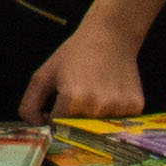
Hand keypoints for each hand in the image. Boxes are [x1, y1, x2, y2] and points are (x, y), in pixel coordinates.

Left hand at [25, 28, 148, 121]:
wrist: (111, 36)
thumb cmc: (74, 55)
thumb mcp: (43, 76)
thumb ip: (29, 106)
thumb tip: (38, 129)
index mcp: (72, 99)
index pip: (57, 127)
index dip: (54, 117)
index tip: (59, 103)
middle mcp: (96, 107)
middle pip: (78, 130)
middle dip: (73, 118)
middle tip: (79, 94)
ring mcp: (118, 108)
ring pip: (98, 128)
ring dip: (93, 117)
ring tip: (95, 90)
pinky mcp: (135, 107)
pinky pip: (118, 122)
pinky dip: (111, 113)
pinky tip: (110, 92)